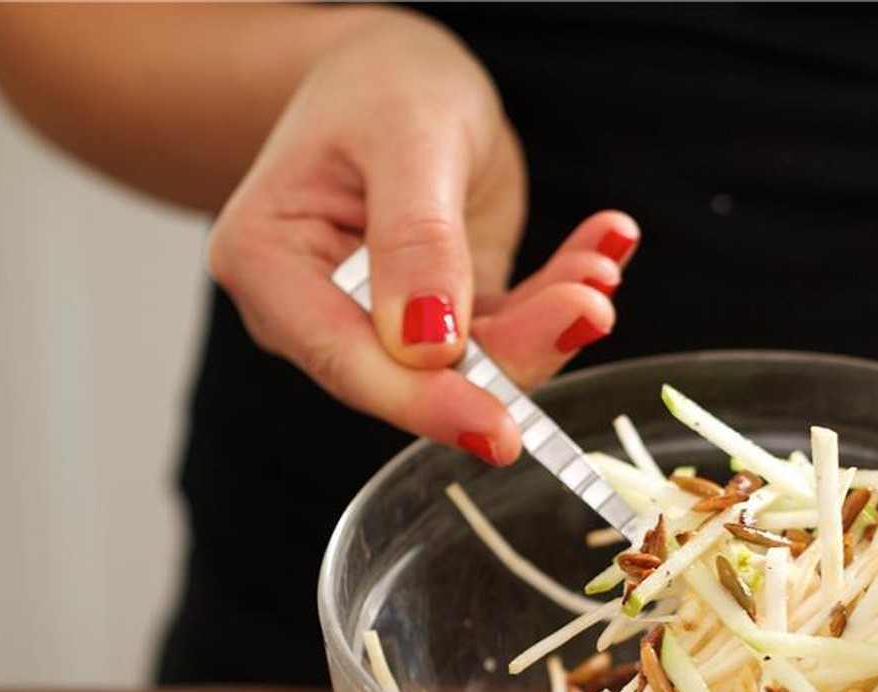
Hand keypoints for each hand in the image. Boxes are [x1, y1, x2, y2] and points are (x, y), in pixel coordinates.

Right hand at [206, 10, 637, 463]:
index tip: (498, 430)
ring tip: (599, 269)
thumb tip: (429, 348)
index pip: (346, 359)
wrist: (399, 75)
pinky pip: (512, 326)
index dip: (425, 402)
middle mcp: (320, 311)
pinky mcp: (450, 322)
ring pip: (480, 360)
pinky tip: (606, 247)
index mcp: (271, 265)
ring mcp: (388, 324)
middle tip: (589, 309)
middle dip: (515, 351)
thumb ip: (416, 239)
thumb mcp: (405, 135)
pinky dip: (562, 292)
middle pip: (420, 375)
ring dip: (550, 317)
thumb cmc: (378, 85)